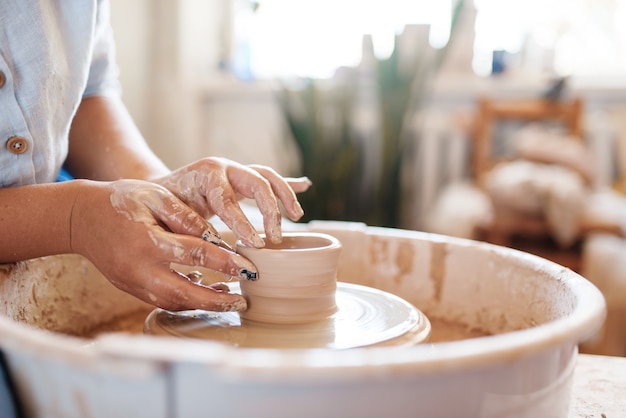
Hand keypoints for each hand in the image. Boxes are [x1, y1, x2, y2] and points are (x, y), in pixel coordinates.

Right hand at [69, 179, 256, 311]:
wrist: (80, 218)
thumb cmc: (121, 201)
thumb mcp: (155, 196)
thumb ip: (186, 216)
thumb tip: (216, 236)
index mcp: (148, 241)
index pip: (195, 255)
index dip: (224, 263)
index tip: (248, 267)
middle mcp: (139, 268)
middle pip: (184, 293)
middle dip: (217, 300)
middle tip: (244, 301)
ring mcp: (132, 283)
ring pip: (173, 302)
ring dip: (203, 305)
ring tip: (231, 300)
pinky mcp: (130, 288)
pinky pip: (162, 300)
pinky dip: (185, 300)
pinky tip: (205, 294)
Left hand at [153, 157, 311, 246]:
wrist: (159, 188)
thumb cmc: (163, 206)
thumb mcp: (170, 215)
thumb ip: (189, 227)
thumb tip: (209, 246)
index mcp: (206, 173)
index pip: (229, 199)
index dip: (243, 222)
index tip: (255, 244)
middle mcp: (225, 167)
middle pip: (258, 183)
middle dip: (270, 211)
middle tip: (275, 238)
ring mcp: (236, 170)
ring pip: (268, 177)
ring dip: (285, 196)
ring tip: (297, 216)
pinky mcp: (242, 178)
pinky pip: (269, 178)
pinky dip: (287, 183)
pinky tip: (305, 186)